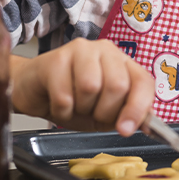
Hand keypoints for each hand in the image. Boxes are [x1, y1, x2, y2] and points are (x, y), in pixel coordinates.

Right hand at [10, 38, 154, 135]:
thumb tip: (146, 124)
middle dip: (105, 111)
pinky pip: (64, 96)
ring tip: (74, 106)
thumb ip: (126, 113)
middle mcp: (104, 50)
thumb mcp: (104, 111)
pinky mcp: (55, 59)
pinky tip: (58, 105)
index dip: (138, 109)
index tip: (125, 129)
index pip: (142, 82)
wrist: (32, 89)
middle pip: (117, 85)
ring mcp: (80, 50)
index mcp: (122, 62)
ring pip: (90, 87)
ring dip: (81, 109)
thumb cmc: (71, 98)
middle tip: (91, 113)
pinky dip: (62, 111)